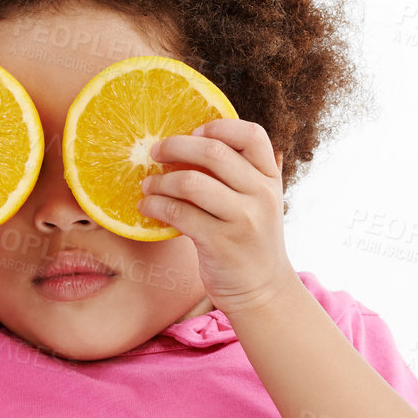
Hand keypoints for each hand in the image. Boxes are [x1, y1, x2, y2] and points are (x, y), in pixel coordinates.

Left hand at [138, 119, 295, 316]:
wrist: (263, 291)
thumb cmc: (251, 242)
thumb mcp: (261, 203)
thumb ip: (243, 174)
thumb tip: (199, 142)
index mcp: (270, 179)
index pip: (252, 135)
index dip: (219, 126)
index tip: (194, 131)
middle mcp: (261, 195)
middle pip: (214, 153)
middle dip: (176, 147)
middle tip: (154, 151)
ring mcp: (242, 219)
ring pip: (191, 183)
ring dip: (161, 180)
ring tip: (147, 184)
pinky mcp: (220, 243)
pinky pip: (178, 214)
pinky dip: (156, 206)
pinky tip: (147, 207)